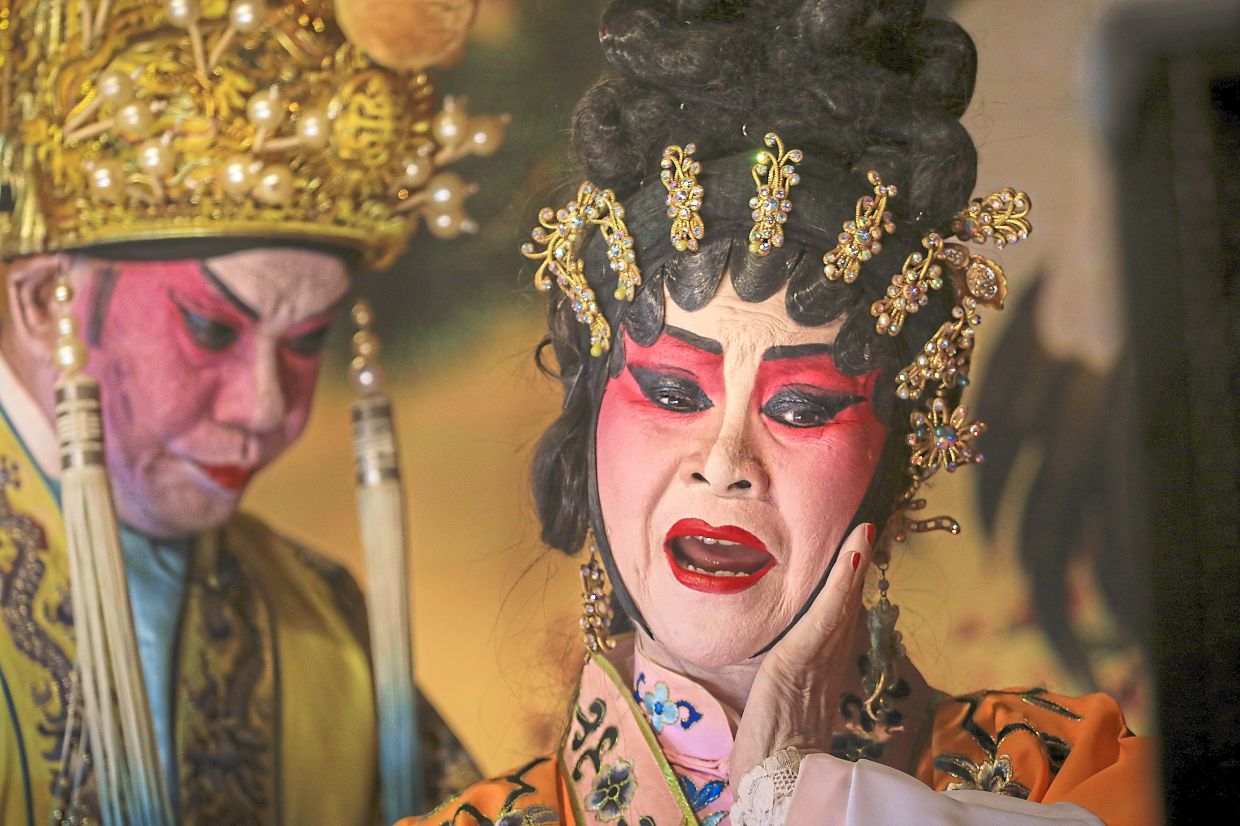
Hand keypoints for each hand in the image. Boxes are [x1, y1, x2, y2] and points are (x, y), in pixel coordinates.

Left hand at [729, 522, 872, 781]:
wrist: (776, 772)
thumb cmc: (775, 739)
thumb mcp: (786, 693)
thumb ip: (792, 667)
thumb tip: (788, 653)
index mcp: (827, 661)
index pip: (844, 610)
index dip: (854, 576)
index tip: (863, 539)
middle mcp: (831, 655)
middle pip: (851, 599)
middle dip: (861, 560)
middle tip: (873, 519)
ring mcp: (820, 654)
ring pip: (844, 599)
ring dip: (857, 560)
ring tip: (868, 523)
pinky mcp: (802, 655)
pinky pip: (827, 612)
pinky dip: (842, 580)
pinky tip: (855, 550)